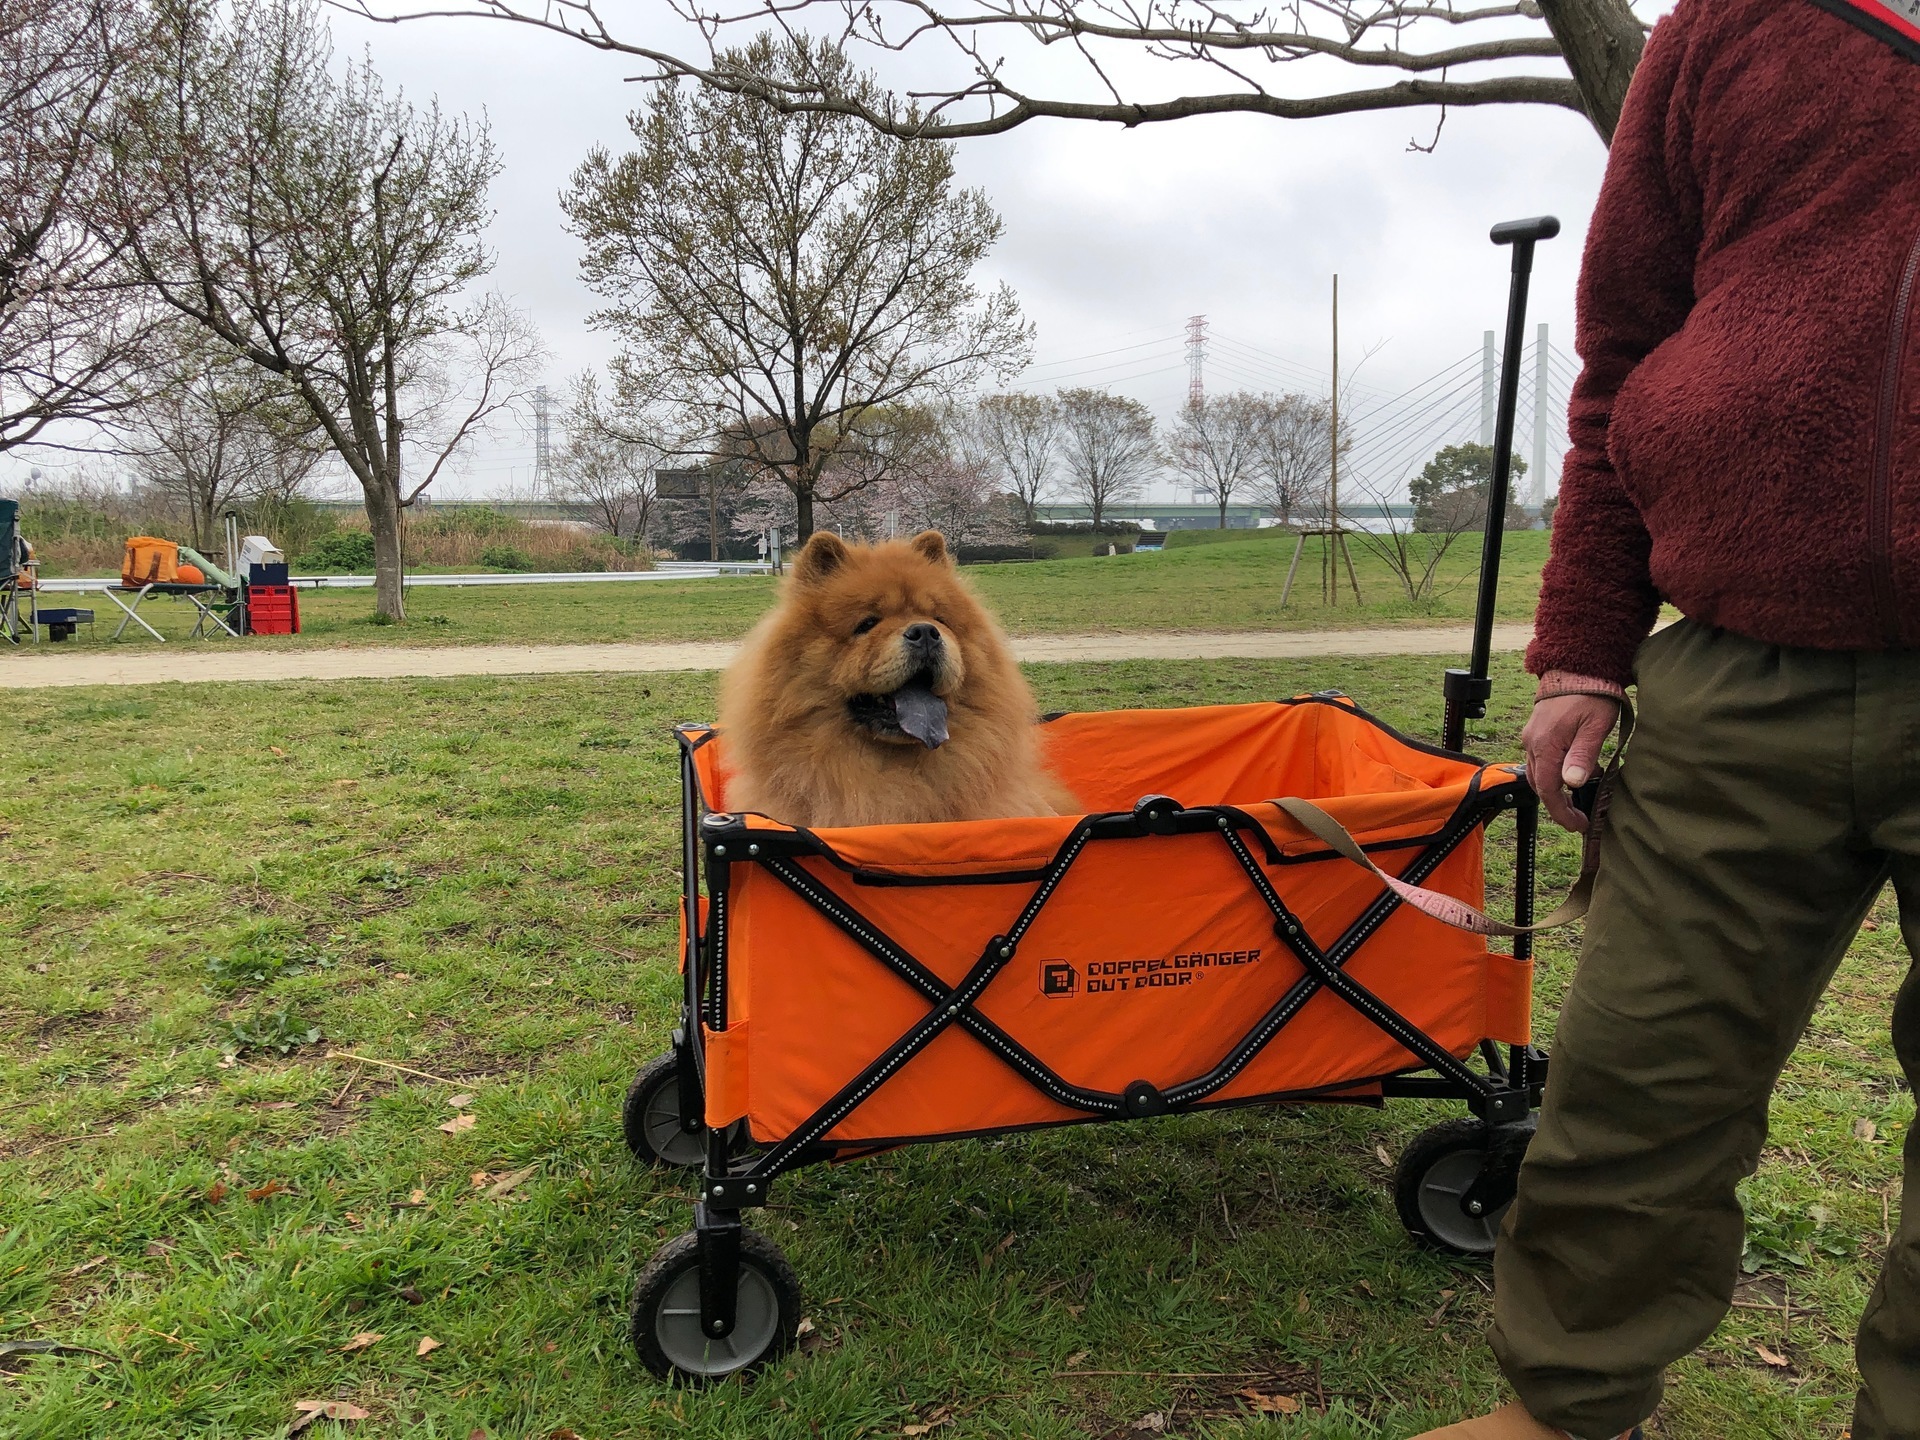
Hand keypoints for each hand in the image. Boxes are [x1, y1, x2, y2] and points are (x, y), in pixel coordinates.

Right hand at [1522, 693, 1620, 832]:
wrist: (1577, 666)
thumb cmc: (1591, 694)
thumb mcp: (1595, 726)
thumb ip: (1583, 756)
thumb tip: (1572, 783)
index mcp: (1545, 746)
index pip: (1548, 790)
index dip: (1562, 812)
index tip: (1579, 824)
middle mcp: (1532, 744)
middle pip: (1540, 785)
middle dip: (1558, 805)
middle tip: (1579, 817)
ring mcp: (1531, 737)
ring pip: (1539, 773)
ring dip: (1556, 789)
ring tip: (1580, 796)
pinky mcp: (1536, 731)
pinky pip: (1540, 760)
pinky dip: (1554, 773)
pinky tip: (1574, 772)